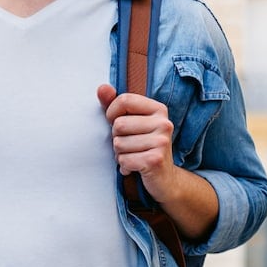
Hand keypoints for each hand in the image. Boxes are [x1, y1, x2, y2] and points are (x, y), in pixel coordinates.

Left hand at [97, 83, 178, 199]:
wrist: (165, 178)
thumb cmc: (143, 147)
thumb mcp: (132, 123)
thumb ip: (114, 105)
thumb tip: (102, 88)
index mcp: (158, 109)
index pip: (124, 100)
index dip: (112, 113)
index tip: (116, 124)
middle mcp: (164, 123)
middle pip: (119, 124)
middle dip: (117, 138)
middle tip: (130, 146)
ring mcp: (162, 142)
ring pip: (119, 144)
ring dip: (120, 154)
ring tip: (134, 156)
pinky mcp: (156, 160)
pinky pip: (123, 160)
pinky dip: (124, 166)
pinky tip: (135, 167)